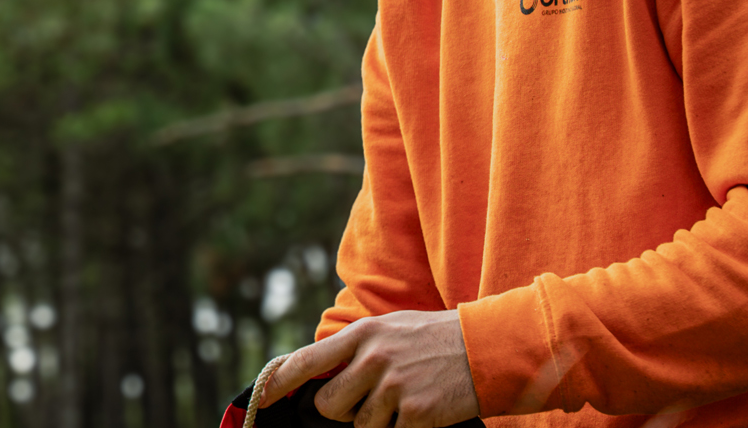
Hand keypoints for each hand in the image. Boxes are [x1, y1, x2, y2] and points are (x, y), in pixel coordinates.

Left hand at [259, 309, 479, 427]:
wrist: (486, 350)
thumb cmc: (434, 339)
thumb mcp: (391, 328)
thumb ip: (356, 347)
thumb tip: (321, 371)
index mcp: (363, 336)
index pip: (307, 361)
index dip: (279, 382)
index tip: (262, 397)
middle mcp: (373, 360)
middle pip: (329, 405)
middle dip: (343, 410)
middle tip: (369, 398)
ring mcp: (393, 388)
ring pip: (359, 426)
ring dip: (377, 421)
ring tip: (403, 398)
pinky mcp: (414, 414)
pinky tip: (420, 409)